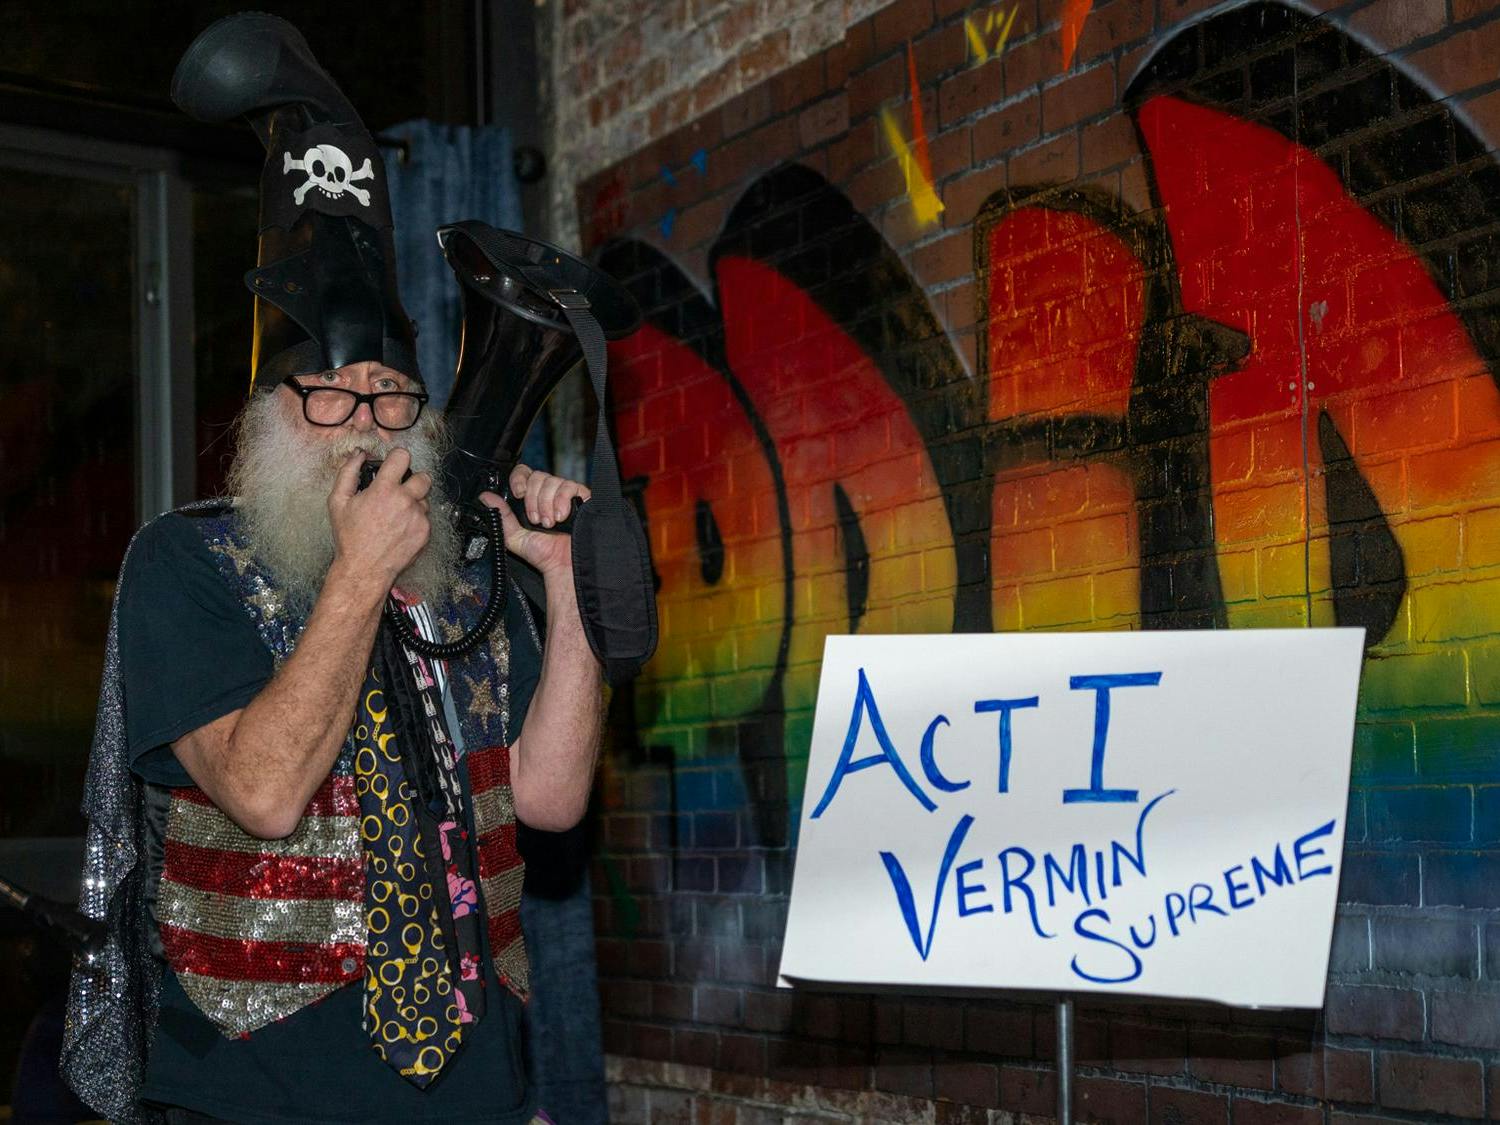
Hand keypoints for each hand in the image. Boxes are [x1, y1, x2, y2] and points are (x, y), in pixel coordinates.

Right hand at [327, 448, 431, 590]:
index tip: (394, 463)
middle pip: (423, 476)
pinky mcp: (426, 532)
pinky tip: (399, 529)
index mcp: (384, 490)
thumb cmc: (350, 538)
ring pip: (424, 499)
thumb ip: (348, 473)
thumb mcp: (338, 502)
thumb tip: (358, 455)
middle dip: (412, 480)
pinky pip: (426, 518)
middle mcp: (405, 501)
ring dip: (413, 502)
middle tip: (399, 490)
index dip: (397, 458)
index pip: (402, 457)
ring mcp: (418, 517)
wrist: (365, 568)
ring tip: (395, 515)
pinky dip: (415, 520)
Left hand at [480, 464, 589, 577]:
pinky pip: (570, 486)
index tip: (518, 494)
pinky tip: (560, 517)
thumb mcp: (515, 536)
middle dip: (533, 499)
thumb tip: (485, 497)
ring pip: (553, 480)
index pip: (524, 474)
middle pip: (538, 476)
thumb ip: (502, 515)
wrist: (563, 564)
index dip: (519, 479)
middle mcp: (548, 494)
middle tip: (535, 520)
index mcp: (532, 499)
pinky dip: (562, 501)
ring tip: (549, 523)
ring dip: (547, 503)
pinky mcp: (581, 497)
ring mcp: (565, 495)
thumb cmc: (544, 554)